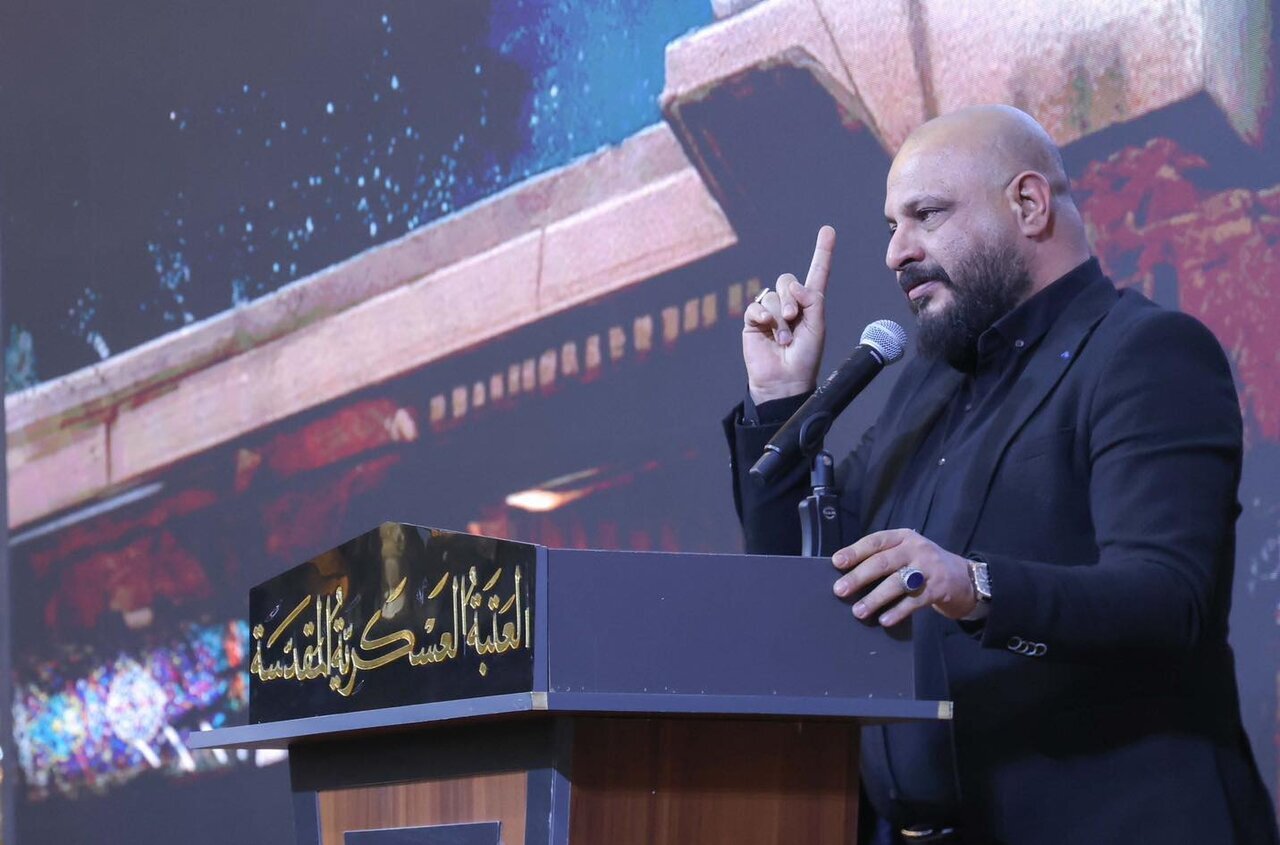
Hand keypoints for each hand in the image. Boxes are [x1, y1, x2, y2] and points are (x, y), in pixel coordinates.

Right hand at [743, 226, 834, 402]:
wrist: (784, 380)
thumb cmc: (805, 357)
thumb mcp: (817, 325)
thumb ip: (811, 300)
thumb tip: (791, 285)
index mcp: (810, 304)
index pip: (817, 273)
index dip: (822, 252)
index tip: (828, 230)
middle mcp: (790, 304)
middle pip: (787, 280)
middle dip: (791, 297)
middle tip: (794, 317)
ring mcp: (771, 313)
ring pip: (772, 296)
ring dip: (780, 317)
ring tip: (783, 338)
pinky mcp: (754, 322)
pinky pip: (756, 306)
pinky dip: (762, 316)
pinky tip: (767, 328)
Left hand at [831, 529, 976, 625]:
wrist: (964, 577)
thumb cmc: (923, 565)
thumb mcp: (906, 553)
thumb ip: (883, 558)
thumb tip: (847, 574)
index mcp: (903, 537)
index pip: (875, 541)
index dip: (855, 551)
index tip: (837, 562)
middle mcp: (915, 549)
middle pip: (883, 562)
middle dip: (859, 576)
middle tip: (840, 590)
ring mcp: (928, 568)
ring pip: (897, 583)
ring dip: (875, 598)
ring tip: (858, 611)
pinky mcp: (938, 588)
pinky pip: (914, 601)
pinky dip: (898, 611)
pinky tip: (884, 619)